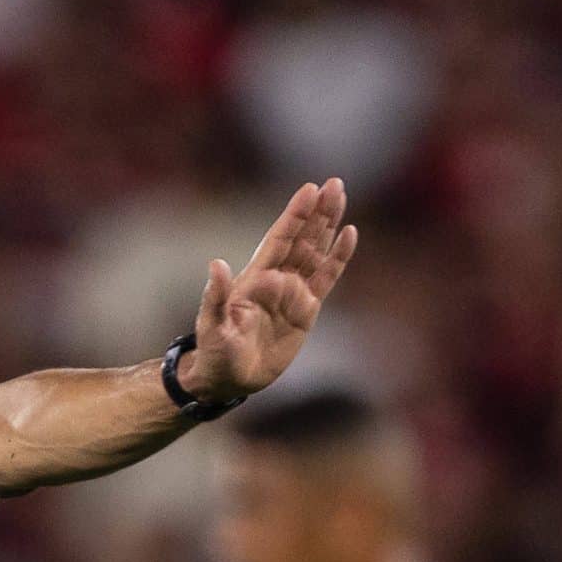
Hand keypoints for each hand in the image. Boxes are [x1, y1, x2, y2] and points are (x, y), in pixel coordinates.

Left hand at [179, 178, 358, 402]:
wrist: (229, 378)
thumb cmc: (215, 351)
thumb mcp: (212, 324)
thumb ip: (215, 296)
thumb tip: (216, 264)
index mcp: (254, 277)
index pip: (279, 239)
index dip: (294, 215)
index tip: (309, 190)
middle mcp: (276, 279)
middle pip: (302, 238)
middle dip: (317, 211)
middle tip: (334, 183)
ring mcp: (293, 292)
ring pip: (316, 251)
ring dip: (329, 225)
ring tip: (340, 196)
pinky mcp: (306, 309)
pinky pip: (327, 278)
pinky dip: (338, 257)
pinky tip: (349, 235)